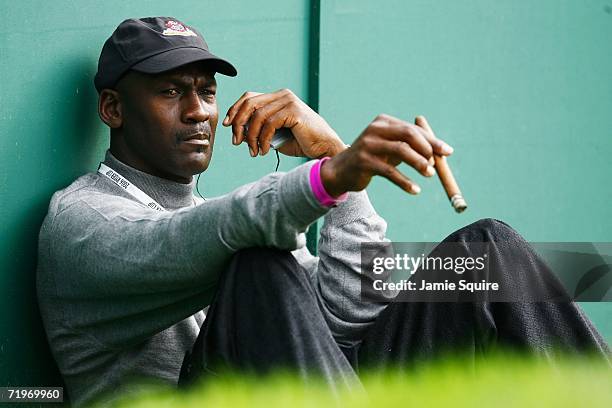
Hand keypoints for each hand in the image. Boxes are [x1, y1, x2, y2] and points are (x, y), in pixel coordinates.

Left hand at [222, 89, 345, 157]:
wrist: (324, 148)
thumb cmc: (301, 143)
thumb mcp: (274, 136)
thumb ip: (258, 130)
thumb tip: (238, 132)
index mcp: (278, 98)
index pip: (249, 98)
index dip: (235, 110)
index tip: (227, 125)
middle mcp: (283, 95)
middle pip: (250, 104)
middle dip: (238, 123)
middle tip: (236, 141)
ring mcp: (288, 101)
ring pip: (258, 116)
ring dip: (251, 136)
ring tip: (253, 151)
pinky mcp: (294, 111)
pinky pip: (269, 124)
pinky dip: (263, 139)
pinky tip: (263, 150)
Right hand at [320, 114, 453, 196]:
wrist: (342, 171)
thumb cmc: (373, 158)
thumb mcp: (392, 149)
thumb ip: (414, 147)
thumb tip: (443, 153)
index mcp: (384, 122)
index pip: (413, 129)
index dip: (432, 140)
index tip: (448, 152)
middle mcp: (375, 129)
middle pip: (408, 135)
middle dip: (427, 149)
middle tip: (436, 164)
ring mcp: (368, 144)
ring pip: (400, 151)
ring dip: (419, 164)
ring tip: (429, 174)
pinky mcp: (363, 161)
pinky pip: (389, 172)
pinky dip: (405, 182)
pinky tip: (415, 190)